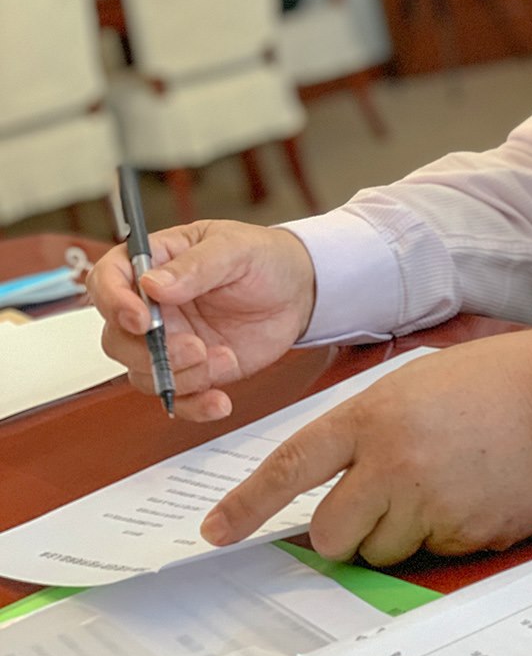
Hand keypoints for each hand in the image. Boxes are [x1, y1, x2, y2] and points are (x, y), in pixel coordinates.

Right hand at [87, 219, 315, 420]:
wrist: (301, 292)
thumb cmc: (265, 258)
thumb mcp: (236, 249)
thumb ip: (196, 265)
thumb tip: (152, 284)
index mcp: (155, 263)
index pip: (106, 281)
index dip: (114, 302)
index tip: (142, 319)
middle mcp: (154, 306)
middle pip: (117, 338)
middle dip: (152, 352)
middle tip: (195, 347)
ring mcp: (171, 341)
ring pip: (143, 373)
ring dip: (180, 377)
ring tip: (224, 359)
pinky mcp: (193, 370)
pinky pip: (176, 398)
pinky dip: (194, 406)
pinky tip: (220, 400)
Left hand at [201, 328, 531, 564]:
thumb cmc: (489, 383)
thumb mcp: (412, 386)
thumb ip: (368, 431)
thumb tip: (337, 487)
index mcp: (372, 417)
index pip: (293, 466)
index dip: (248, 503)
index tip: (215, 532)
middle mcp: (394, 465)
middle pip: (332, 533)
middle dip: (343, 530)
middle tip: (377, 502)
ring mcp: (431, 504)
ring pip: (382, 551)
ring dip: (398, 532)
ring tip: (442, 484)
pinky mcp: (468, 536)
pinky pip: (433, 555)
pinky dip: (445, 535)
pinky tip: (473, 493)